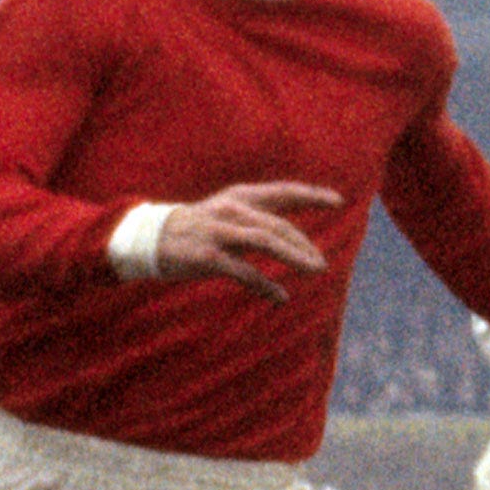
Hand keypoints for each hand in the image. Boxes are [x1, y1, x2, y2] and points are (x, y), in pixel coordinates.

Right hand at [161, 181, 344, 298]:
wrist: (151, 237)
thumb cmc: (197, 228)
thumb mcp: (228, 213)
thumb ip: (259, 220)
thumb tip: (294, 239)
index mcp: (240, 197)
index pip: (283, 192)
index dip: (311, 195)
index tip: (337, 201)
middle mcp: (232, 210)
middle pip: (279, 225)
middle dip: (304, 244)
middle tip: (321, 264)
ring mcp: (220, 232)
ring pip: (266, 242)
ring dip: (294, 257)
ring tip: (315, 270)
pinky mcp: (209, 256)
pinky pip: (244, 271)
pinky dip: (265, 285)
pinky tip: (281, 297)